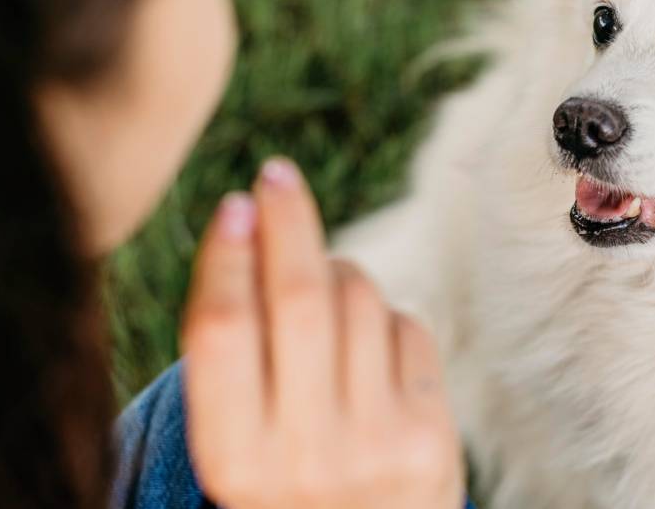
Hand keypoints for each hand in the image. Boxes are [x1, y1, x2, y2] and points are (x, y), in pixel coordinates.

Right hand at [182, 158, 463, 508]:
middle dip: (288, 223)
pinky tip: (368, 348)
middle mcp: (301, 454)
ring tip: (323, 290)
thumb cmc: (286, 477)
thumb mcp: (238, 441)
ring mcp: (374, 444)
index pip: (222, 331)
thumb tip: (246, 220)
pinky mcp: (431, 436)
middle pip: (300, 299)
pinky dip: (385, 317)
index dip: (226, 257)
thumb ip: (234, 356)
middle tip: (276, 176)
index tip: (233, 205)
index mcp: (231, 457)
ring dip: (340, 271)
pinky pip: (407, 328)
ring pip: (359, 302)